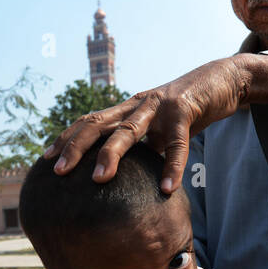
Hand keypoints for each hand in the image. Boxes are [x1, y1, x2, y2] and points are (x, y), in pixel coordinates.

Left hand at [44, 55, 267, 191]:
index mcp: (125, 109)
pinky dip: (172, 166)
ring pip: (129, 130)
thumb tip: (122, 180)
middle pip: (97, 124)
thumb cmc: (185, 111)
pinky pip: (176, 142)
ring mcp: (158, 105)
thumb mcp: (156, 129)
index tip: (46, 160)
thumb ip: (140, 147)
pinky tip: (167, 188)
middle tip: (58, 171)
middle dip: (75, 147)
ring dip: (113, 155)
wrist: (221, 80)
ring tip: (100, 180)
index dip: (66, 138)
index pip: (88, 122)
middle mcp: (135, 104)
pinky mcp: (184, 109)